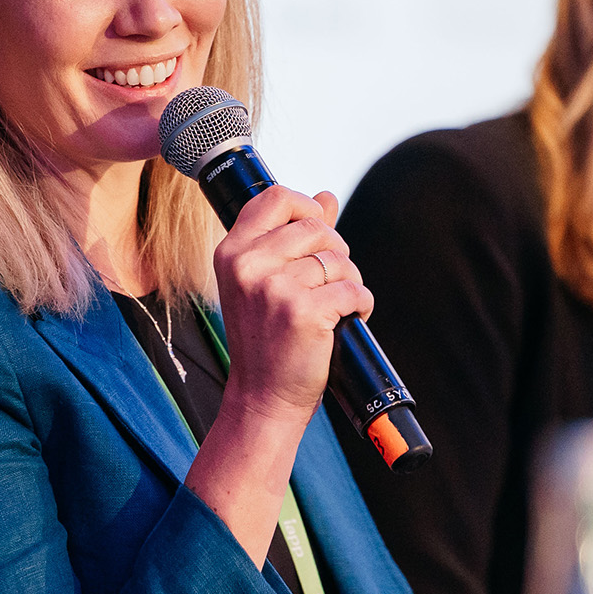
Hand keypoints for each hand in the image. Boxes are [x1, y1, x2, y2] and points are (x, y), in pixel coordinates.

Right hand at [213, 187, 371, 428]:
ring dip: (349, 281)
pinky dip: (360, 304)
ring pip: (339, 260)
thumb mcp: (265, 282)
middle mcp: (248, 266)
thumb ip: (293, 236)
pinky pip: (353, 289)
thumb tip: (327, 196)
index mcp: (232, 253)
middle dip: (336, 251)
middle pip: (316, 228)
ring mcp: (274, 289)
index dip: (306, 208)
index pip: (276, 197)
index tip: (317, 231)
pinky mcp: (303, 312)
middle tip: (330, 280)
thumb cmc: (265, 339)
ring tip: (335, 305)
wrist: (263, 396)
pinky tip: (346, 318)